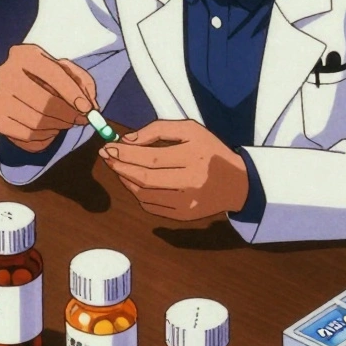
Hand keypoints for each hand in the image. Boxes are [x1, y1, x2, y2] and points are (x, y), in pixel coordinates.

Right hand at [0, 44, 98, 152]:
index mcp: (24, 55)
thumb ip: (84, 85)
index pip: (52, 74)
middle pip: (43, 102)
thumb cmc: (50, 78)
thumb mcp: (68, 72)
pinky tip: (49, 128)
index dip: (72, 94)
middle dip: (68, 114)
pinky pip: (28, 136)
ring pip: (37, 122)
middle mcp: (5, 74)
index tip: (88, 109)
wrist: (21, 88)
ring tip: (65, 121)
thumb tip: (91, 109)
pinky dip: (45, 136)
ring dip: (59, 126)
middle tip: (82, 120)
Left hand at [98, 120, 248, 221]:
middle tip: (106, 157)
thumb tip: (127, 140)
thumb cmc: (210, 151)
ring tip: (120, 168)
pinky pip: (151, 207)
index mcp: (194, 156)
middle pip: (145, 178)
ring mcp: (187, 202)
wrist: (238, 183)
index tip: (107, 147)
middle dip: (120, 167)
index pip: (152, 157)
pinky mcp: (184, 216)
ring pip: (145, 194)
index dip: (125, 153)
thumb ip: (158, 129)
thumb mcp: (191, 130)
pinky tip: (135, 183)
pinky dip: (138, 194)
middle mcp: (191, 181)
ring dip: (126, 181)